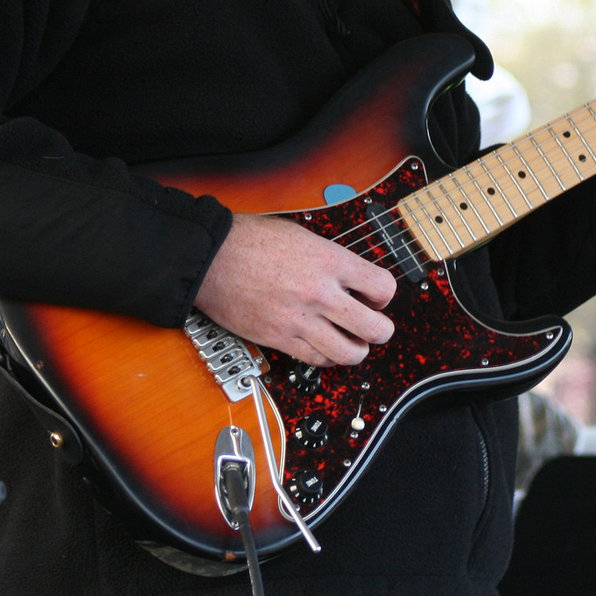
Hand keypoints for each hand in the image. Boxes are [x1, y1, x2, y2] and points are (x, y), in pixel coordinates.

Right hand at [193, 214, 396, 367]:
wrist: (212, 257)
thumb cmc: (250, 240)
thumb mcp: (302, 236)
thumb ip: (331, 259)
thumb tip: (350, 278)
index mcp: (330, 261)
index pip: (383, 287)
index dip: (384, 296)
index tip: (374, 297)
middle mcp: (320, 292)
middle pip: (376, 328)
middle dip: (380, 330)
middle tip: (373, 327)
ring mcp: (300, 319)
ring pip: (350, 353)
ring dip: (356, 350)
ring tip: (351, 343)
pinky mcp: (279, 338)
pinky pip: (317, 360)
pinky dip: (326, 358)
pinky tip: (323, 347)